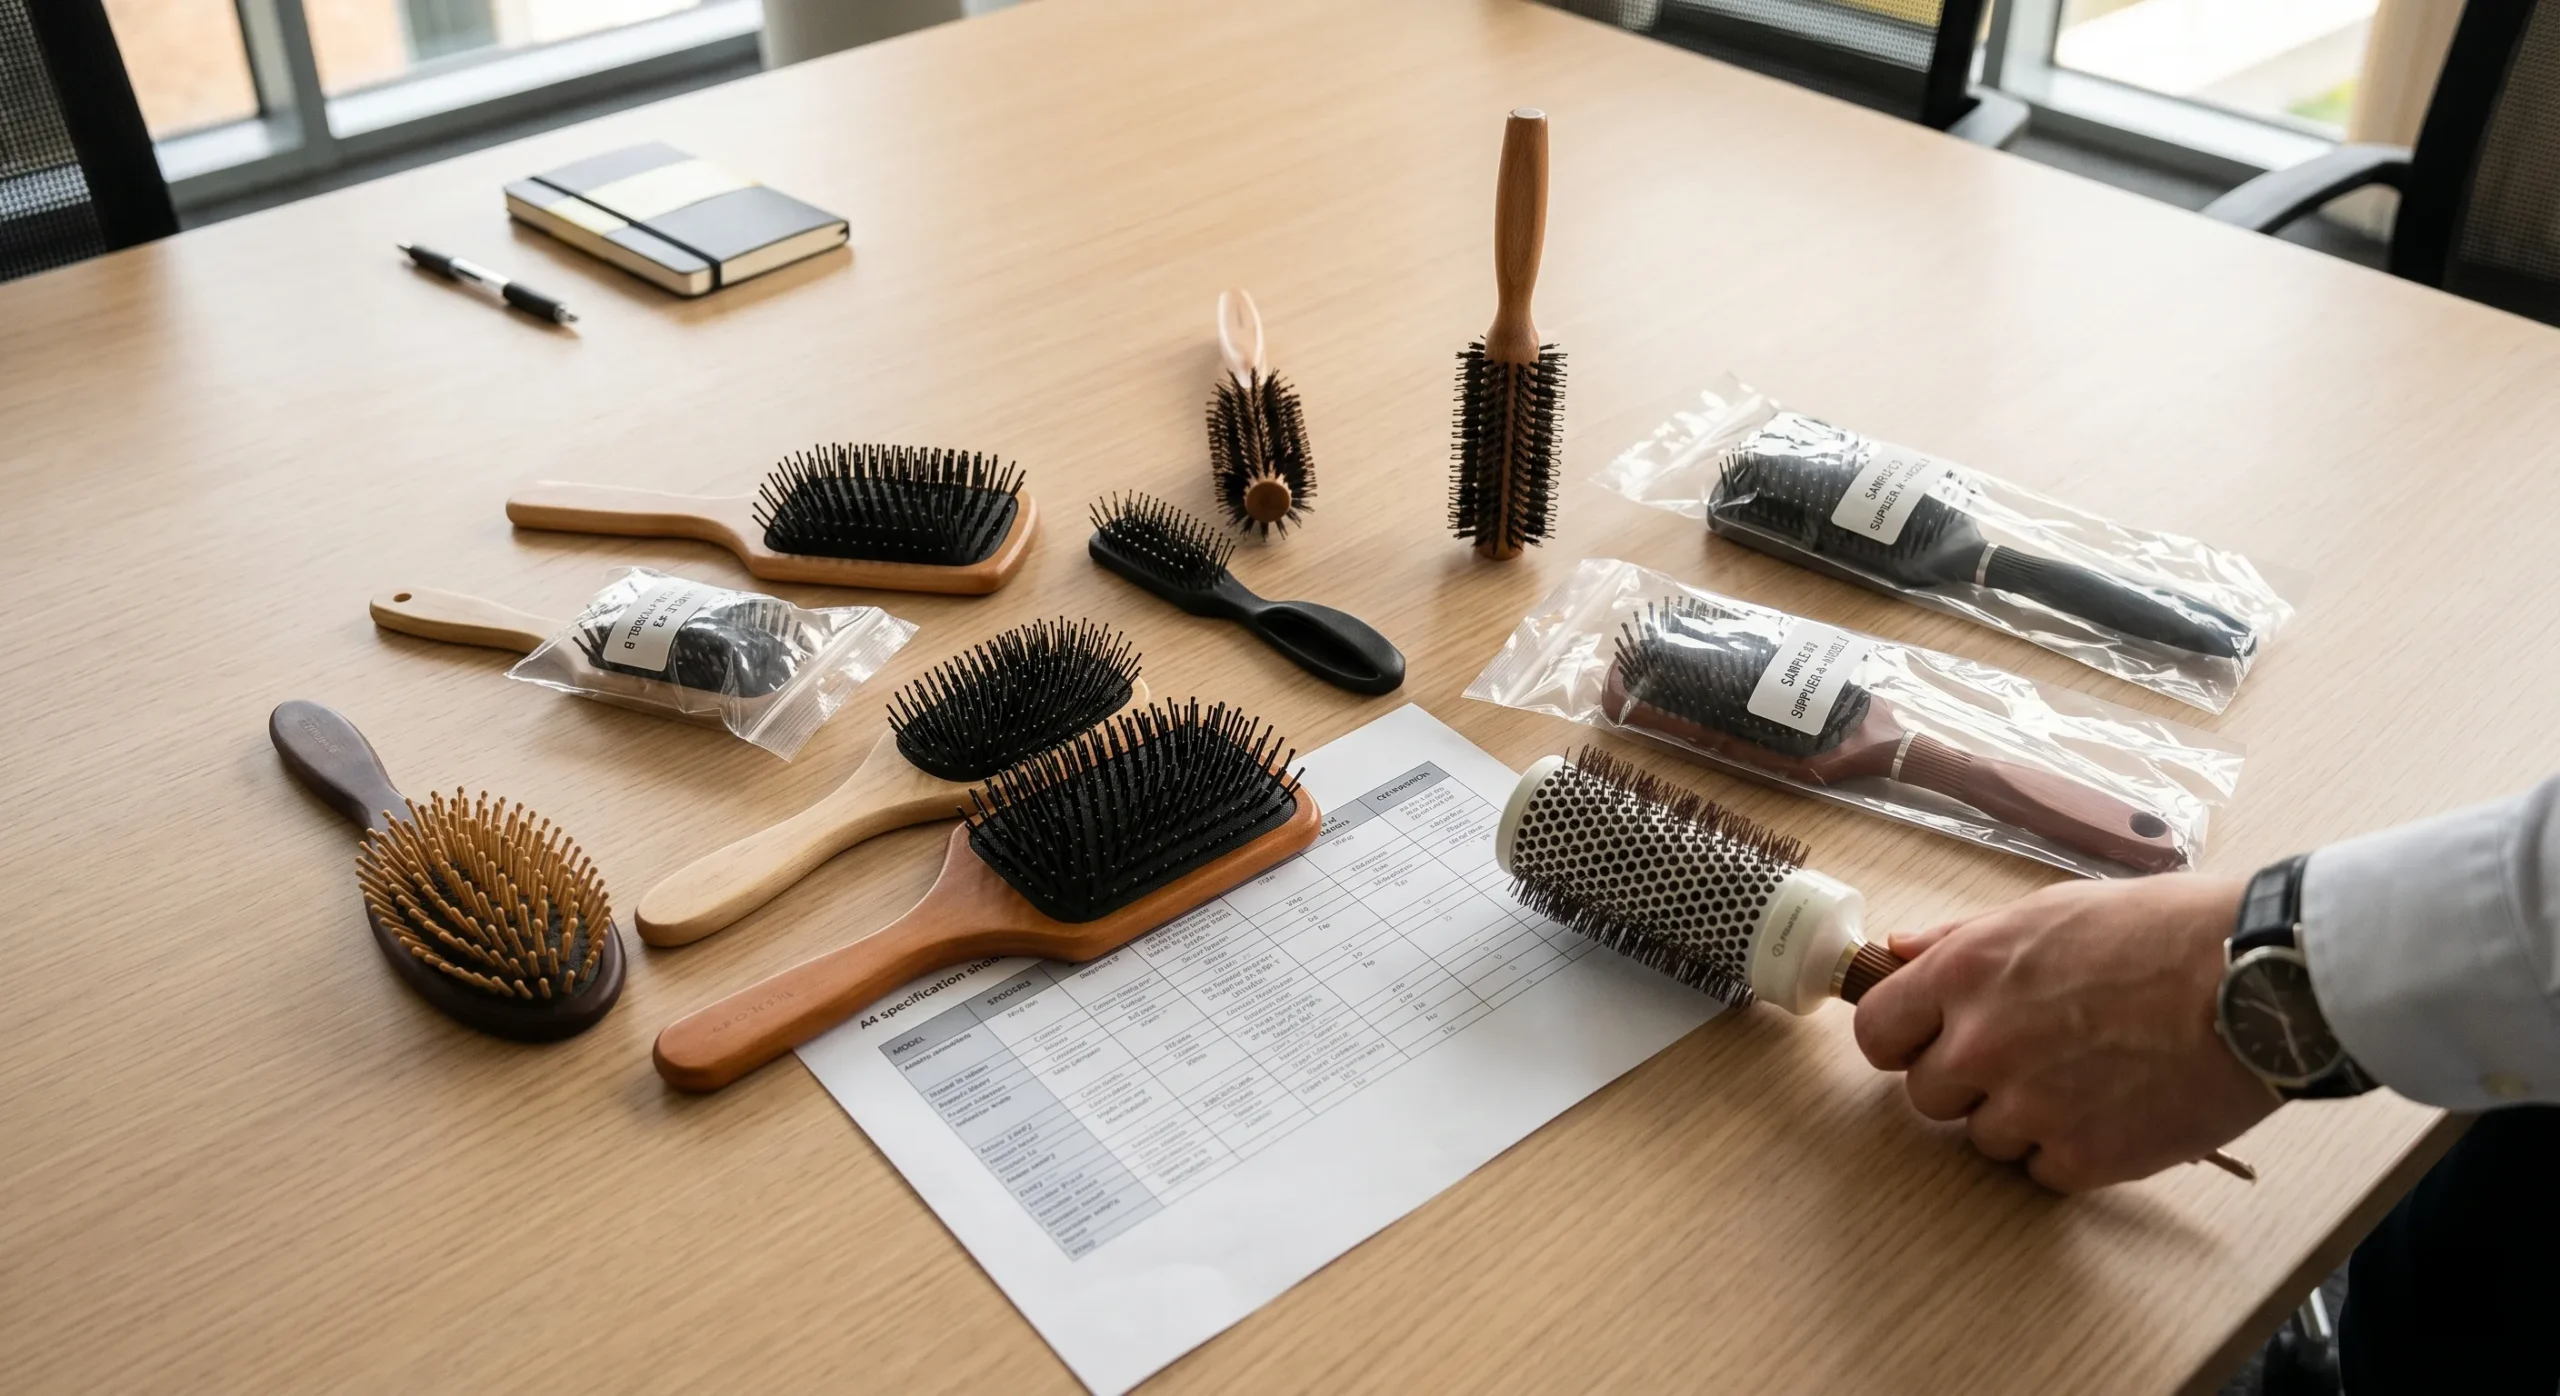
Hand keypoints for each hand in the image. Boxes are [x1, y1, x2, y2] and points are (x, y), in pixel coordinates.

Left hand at [1852, 873, 2278, 1191]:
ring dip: (2021, 1119)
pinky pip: (2042, 1171)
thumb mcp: (2049, 911)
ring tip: (2088, 1075)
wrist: (2259, 981)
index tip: (1929, 1040)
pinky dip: (2071, 1152)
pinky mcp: (2085, 1157)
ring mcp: (2032, 1106)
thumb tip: (1900, 949)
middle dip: (1966, 1082)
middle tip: (2029, 1056)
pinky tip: (2116, 1109)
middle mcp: (1985, 1043)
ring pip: (1984, 1138)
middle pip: (1927, 1094)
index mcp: (1967, 974)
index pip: (1877, 1033)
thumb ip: (1963, 939)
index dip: (1902, 1040)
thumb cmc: (2163, 932)